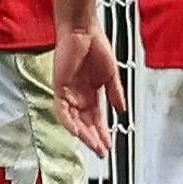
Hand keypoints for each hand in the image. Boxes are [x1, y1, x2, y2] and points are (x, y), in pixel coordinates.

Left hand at [53, 25, 125, 154]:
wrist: (84, 31)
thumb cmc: (96, 47)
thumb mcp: (111, 75)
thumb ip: (116, 93)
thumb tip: (123, 111)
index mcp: (91, 93)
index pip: (96, 118)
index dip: (103, 132)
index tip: (109, 146)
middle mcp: (78, 95)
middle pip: (85, 123)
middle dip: (94, 138)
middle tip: (102, 152)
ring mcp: (68, 92)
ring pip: (73, 120)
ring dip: (83, 134)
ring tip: (94, 146)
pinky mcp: (59, 86)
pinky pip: (62, 109)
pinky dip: (69, 121)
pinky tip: (77, 132)